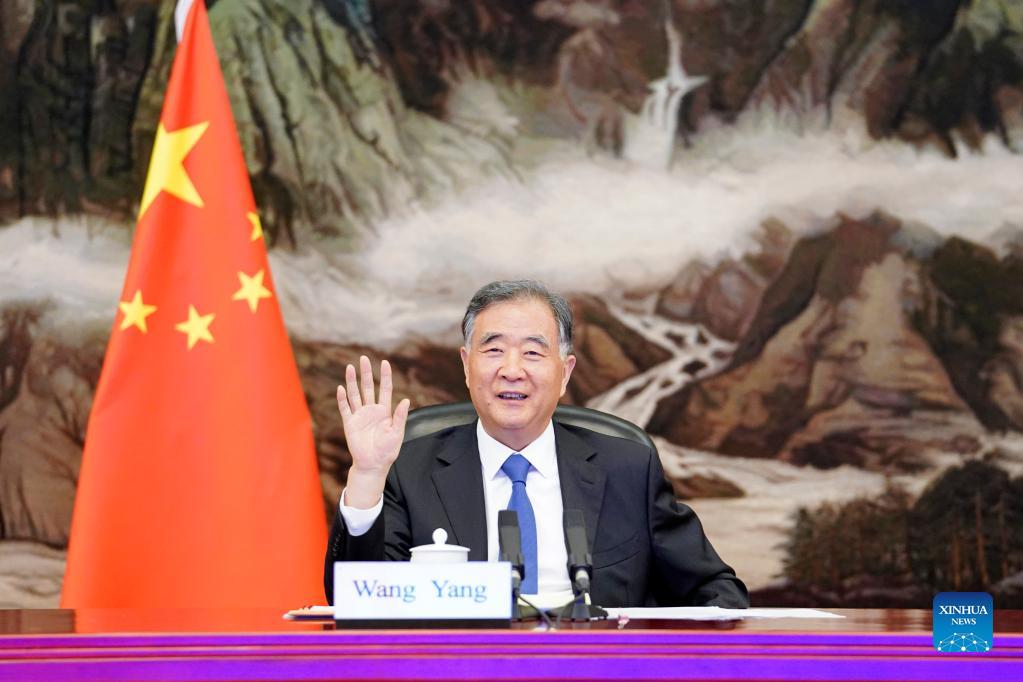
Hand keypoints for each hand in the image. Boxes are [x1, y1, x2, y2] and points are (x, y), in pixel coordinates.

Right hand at [337, 356, 409, 507]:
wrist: (373, 465)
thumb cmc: (387, 451)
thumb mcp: (397, 433)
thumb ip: (400, 417)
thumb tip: (406, 399)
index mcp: (384, 411)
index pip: (385, 389)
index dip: (385, 376)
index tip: (384, 362)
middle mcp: (371, 410)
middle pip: (368, 387)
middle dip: (366, 373)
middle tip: (363, 358)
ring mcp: (359, 416)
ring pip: (355, 394)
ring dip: (352, 381)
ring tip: (350, 367)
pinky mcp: (349, 424)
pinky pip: (345, 408)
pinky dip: (342, 399)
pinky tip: (341, 388)